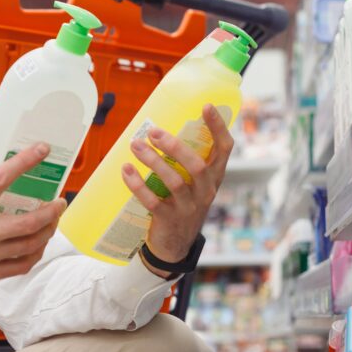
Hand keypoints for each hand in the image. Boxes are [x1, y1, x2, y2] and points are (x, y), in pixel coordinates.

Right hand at [0, 143, 65, 320]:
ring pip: (31, 244)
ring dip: (48, 231)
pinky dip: (35, 254)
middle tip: (60, 200)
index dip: (25, 161)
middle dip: (53, 209)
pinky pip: (21, 265)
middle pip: (30, 220)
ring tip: (53, 221)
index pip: (1, 179)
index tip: (41, 150)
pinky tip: (38, 244)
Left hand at [121, 104, 234, 276]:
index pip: (225, 148)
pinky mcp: (169, 219)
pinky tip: (126, 170)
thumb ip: (185, 160)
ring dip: (153, 161)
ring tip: (135, 145)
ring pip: (174, 181)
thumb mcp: (193, 183)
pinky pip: (153, 201)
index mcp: (214, 176)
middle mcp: (206, 191)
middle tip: (153, 131)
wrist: (175, 245)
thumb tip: (160, 126)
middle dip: (174, 146)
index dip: (218, 127)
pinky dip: (137, 185)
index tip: (206, 106)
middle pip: (197, 164)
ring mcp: (189, 207)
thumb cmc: (182, 203)